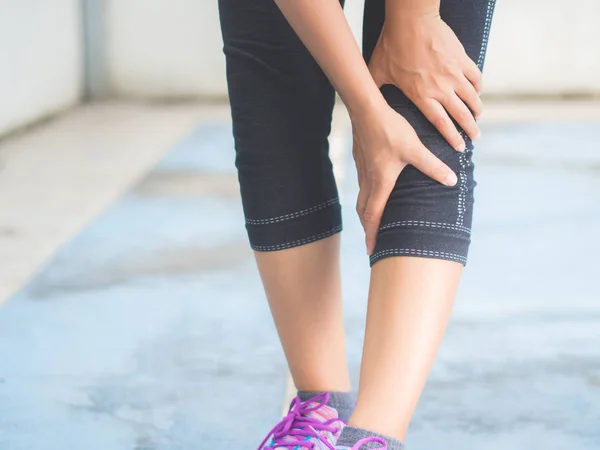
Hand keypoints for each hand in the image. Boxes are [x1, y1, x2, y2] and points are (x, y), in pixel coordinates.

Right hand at [351, 100, 457, 254]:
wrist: (366, 109)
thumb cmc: (390, 129)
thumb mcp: (415, 148)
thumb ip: (433, 166)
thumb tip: (452, 180)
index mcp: (380, 182)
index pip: (373, 215)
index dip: (372, 234)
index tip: (371, 250)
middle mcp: (369, 180)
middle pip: (363, 212)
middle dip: (367, 229)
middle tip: (371, 244)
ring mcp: (363, 171)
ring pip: (362, 199)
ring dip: (366, 214)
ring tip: (372, 224)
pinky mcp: (362, 161)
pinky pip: (363, 186)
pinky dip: (366, 198)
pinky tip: (375, 193)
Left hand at [368, 13, 482, 150]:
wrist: (410, 20)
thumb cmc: (391, 46)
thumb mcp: (378, 72)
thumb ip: (374, 89)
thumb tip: (362, 100)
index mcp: (421, 95)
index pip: (441, 123)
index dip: (452, 137)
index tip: (460, 148)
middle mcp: (441, 88)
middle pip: (461, 115)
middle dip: (470, 129)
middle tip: (474, 138)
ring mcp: (453, 73)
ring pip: (472, 98)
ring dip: (476, 110)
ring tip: (477, 118)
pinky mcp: (461, 59)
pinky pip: (476, 77)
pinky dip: (478, 88)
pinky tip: (477, 94)